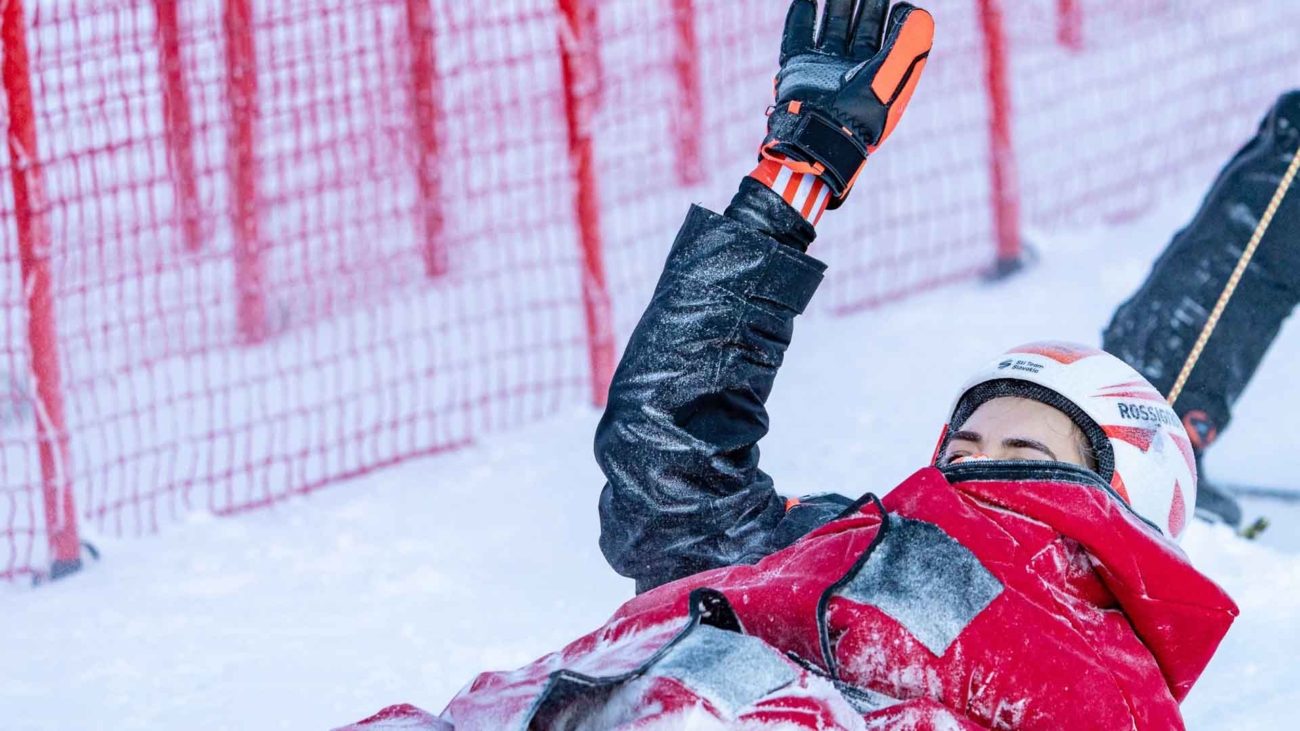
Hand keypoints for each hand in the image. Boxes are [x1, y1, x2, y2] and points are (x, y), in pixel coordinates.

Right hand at [763, 0, 932, 206]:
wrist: (817, 139)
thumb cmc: (860, 115)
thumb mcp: (893, 77)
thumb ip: (908, 42)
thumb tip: (914, 10)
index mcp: (877, 73)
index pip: (887, 35)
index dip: (893, 15)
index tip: (896, 3)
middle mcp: (850, 69)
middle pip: (859, 26)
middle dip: (864, 4)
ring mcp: (822, 67)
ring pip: (831, 26)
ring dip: (835, 5)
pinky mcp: (797, 68)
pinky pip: (798, 36)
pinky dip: (801, 16)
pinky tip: (806, 0)